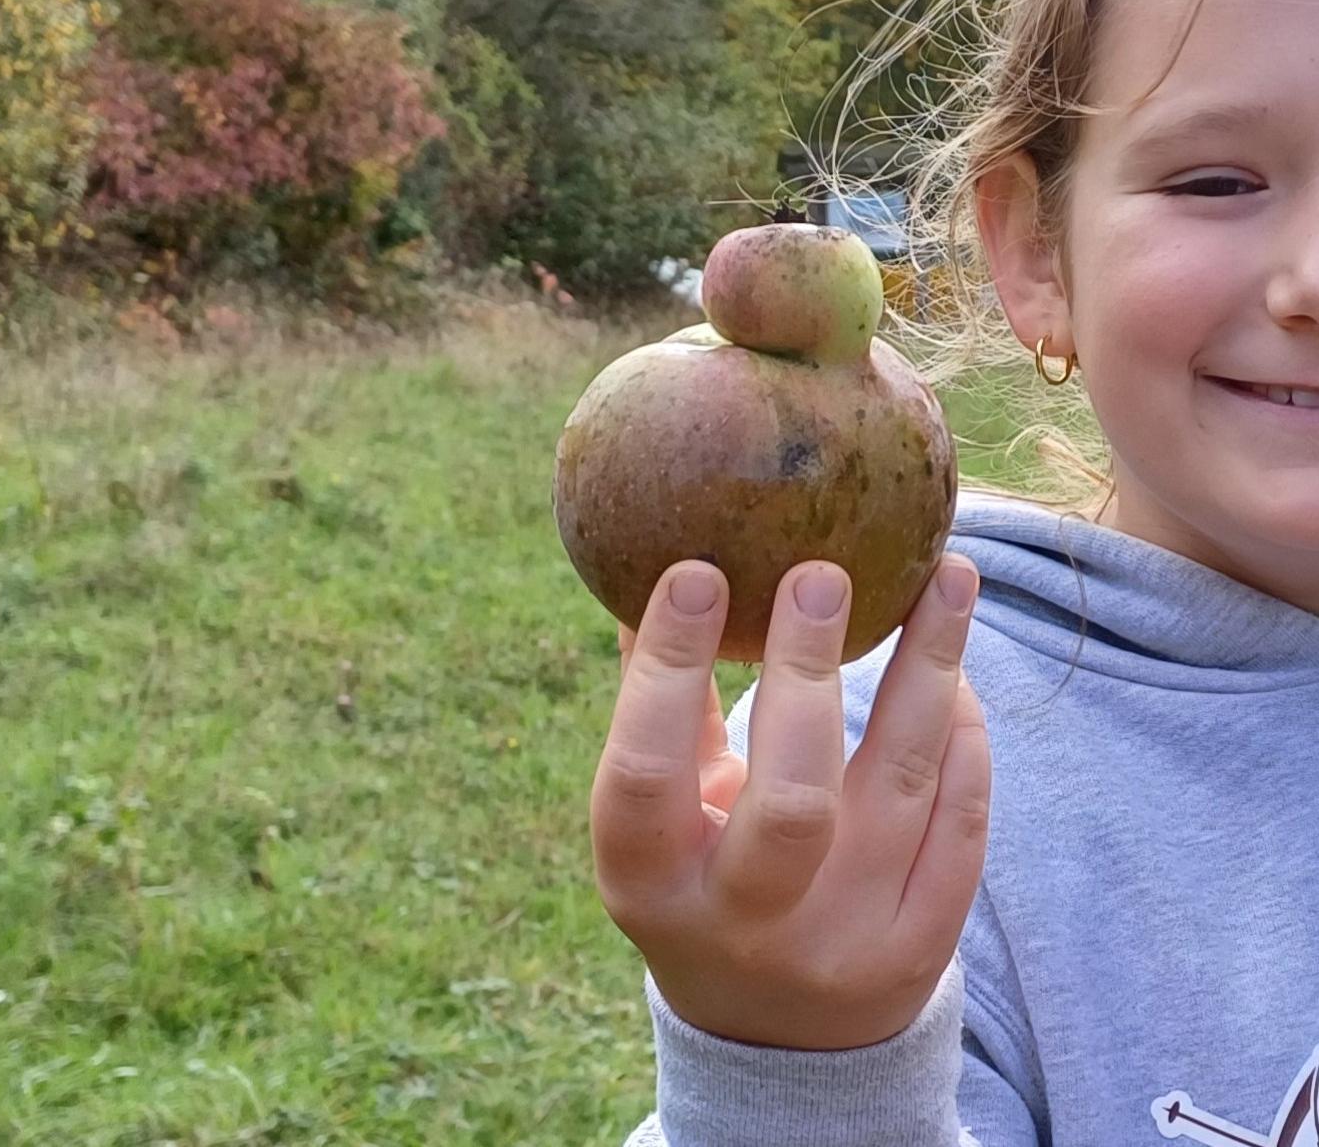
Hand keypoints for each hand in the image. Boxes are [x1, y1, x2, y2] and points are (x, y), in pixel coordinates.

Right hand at [590, 554, 988, 1049]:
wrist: (773, 1038)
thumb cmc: (697, 880)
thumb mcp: (657, 816)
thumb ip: (660, 706)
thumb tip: (650, 572)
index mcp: (651, 881)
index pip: (645, 770)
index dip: (667, 669)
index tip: (698, 571)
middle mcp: (745, 922)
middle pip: (790, 801)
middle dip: (807, 676)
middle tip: (822, 575)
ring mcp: (843, 943)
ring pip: (902, 789)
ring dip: (927, 670)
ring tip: (947, 575)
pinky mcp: (920, 951)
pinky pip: (961, 827)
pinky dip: (963, 740)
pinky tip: (956, 673)